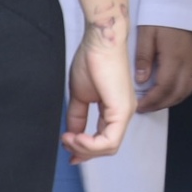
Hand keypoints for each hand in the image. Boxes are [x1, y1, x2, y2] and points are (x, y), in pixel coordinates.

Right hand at [64, 36, 134, 164]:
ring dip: (84, 148)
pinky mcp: (122, 109)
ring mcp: (125, 112)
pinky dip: (90, 144)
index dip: (85, 149)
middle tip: (66, 142)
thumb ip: (77, 116)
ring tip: (69, 138)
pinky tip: (76, 137)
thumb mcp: (80, 95)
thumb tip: (72, 133)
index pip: (104, 140)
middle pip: (107, 147)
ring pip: (109, 147)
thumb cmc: (93, 60)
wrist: (100, 41)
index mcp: (115, 109)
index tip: (68, 148)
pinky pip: (110, 140)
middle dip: (82, 151)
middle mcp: (124, 112)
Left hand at [135, 25, 191, 112]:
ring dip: (171, 100)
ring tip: (156, 102)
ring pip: (186, 91)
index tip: (139, 106)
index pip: (164, 88)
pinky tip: (170, 91)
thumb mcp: (147, 33)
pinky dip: (181, 92)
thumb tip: (141, 81)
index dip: (152, 100)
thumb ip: (144, 57)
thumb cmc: (162, 17)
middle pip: (177, 94)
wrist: (183, 4)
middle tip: (145, 108)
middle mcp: (187, 64)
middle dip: (160, 104)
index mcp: (174, 58)